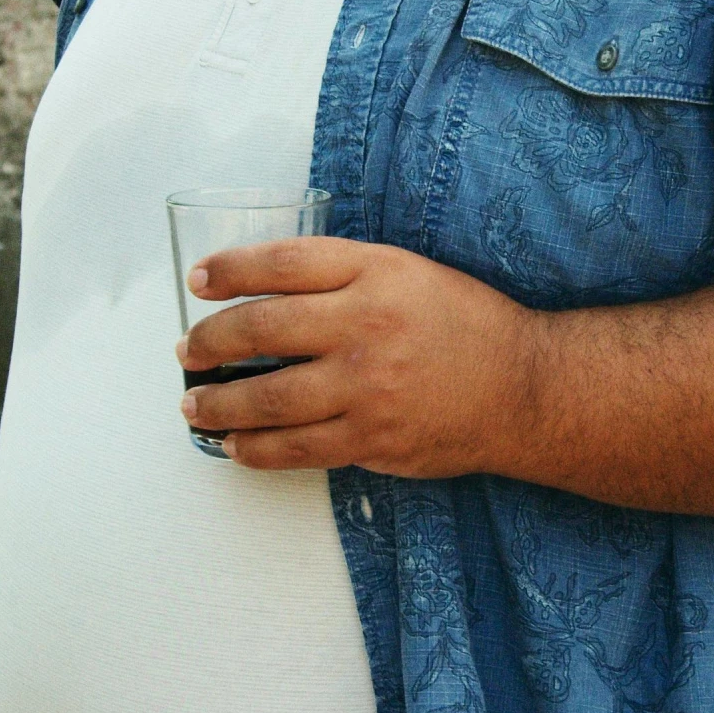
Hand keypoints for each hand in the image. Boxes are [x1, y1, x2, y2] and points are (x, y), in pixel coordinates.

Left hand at [177, 236, 541, 474]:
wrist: (523, 387)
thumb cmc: (464, 325)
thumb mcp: (408, 272)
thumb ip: (344, 274)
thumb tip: (265, 288)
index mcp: (375, 272)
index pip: (280, 263)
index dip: (228, 271)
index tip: (198, 282)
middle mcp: (366, 324)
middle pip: (260, 329)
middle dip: (209, 343)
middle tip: (190, 351)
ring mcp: (367, 386)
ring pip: (267, 398)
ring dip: (218, 403)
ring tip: (195, 404)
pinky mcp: (372, 439)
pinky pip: (295, 449)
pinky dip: (255, 449)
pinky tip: (235, 445)